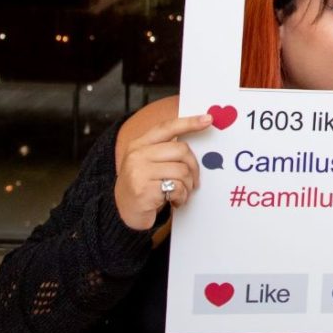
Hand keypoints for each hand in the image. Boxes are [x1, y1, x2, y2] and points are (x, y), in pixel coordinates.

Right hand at [113, 113, 210, 230]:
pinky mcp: (144, 191)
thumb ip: (165, 150)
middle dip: (193, 167)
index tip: (208, 119)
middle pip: (181, 150)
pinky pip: (177, 188)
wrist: (124, 213)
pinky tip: (175, 201)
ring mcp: (139, 172)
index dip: (189, 122)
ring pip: (182, 171)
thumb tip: (195, 143)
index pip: (167, 127)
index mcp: (139, 144)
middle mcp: (137, 155)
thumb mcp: (147, 162)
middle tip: (193, 180)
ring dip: (188, 185)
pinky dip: (182, 197)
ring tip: (182, 193)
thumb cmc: (143, 185)